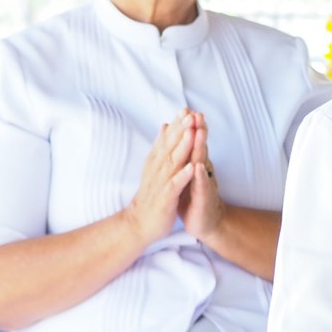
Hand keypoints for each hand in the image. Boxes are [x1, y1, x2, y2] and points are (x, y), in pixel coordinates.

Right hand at [123, 112, 196, 244]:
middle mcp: (157, 169)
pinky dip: (183, 176)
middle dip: (180, 130)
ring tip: (191, 132)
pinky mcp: (165, 198)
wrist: (140, 223)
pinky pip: (175, 185)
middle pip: (169, 146)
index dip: (176, 124)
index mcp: (156, 162)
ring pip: (172, 162)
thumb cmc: (152, 195)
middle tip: (189, 113)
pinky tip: (192, 167)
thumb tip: (165, 126)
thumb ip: (161, 147)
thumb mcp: (155, 168)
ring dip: (182, 147)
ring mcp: (161, 183)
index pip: (167, 139)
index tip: (186, 109)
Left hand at [178, 111, 228, 241]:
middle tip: (198, 114)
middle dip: (199, 131)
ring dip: (202, 147)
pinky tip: (198, 167)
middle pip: (200, 148)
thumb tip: (184, 136)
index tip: (188, 110)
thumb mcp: (188, 173)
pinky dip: (199, 176)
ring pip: (202, 163)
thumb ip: (187, 155)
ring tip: (200, 132)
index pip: (194, 143)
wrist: (206, 222)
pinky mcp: (203, 199)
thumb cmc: (195, 197)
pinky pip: (201, 186)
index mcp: (196, 165)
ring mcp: (204, 184)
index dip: (192, 127)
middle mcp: (202, 172)